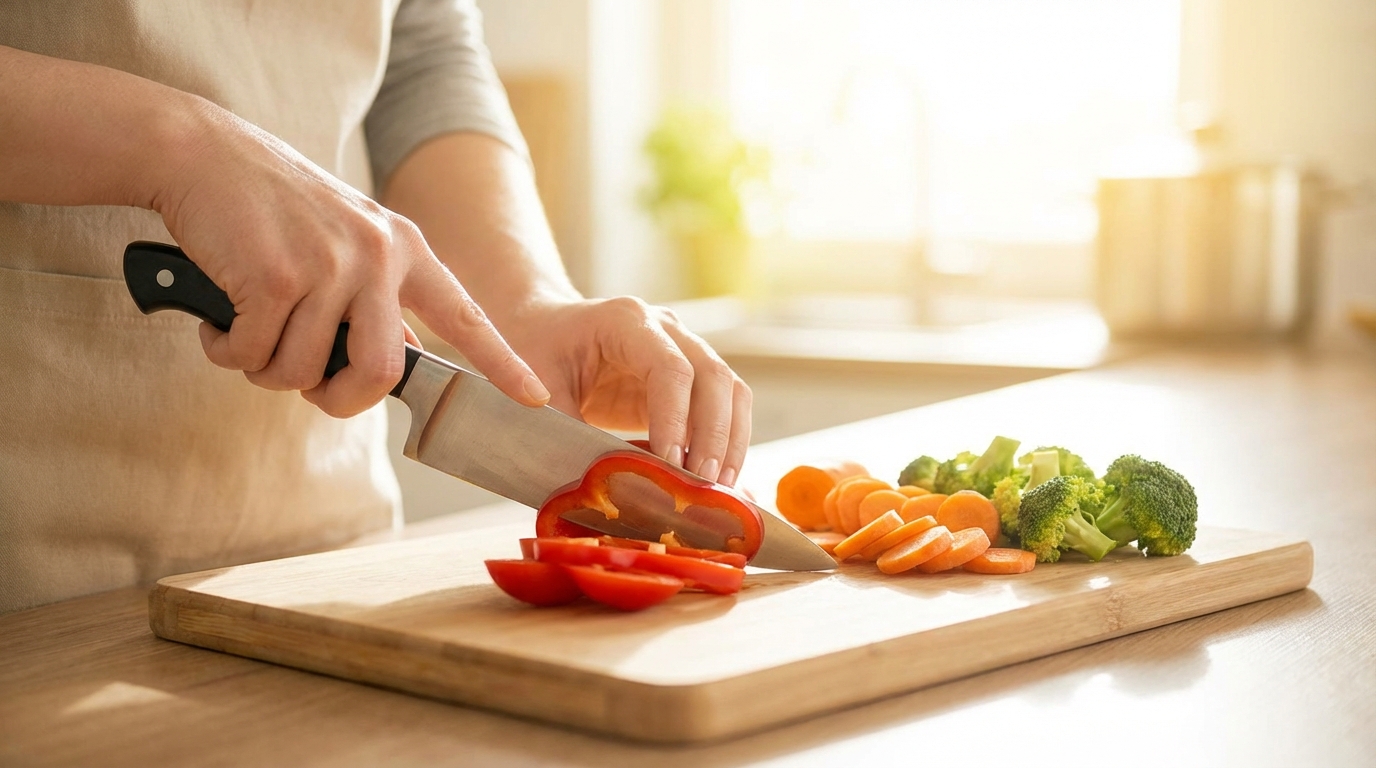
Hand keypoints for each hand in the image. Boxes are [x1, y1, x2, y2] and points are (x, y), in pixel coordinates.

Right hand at [156, 101, 548, 416]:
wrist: (203, 153)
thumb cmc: (272, 210)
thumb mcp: (346, 241)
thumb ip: (374, 298)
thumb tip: (387, 366)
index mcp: (404, 249)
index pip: (465, 317)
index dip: (501, 363)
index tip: (534, 398)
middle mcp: (377, 255)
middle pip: (377, 373)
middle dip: (335, 397)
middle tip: (304, 384)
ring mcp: (329, 265)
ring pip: (302, 372)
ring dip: (264, 368)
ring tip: (247, 328)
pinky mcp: (275, 277)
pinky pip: (253, 356)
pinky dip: (226, 351)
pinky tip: (218, 319)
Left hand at [499, 298, 751, 486]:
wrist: (542, 326)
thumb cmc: (535, 350)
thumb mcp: (538, 389)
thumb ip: (569, 432)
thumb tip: (606, 488)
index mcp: (625, 320)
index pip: (670, 369)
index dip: (676, 420)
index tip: (671, 466)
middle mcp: (665, 328)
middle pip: (714, 376)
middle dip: (714, 436)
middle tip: (703, 486)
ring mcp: (684, 348)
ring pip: (731, 390)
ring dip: (730, 441)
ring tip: (718, 489)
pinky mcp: (690, 377)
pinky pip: (725, 406)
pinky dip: (727, 442)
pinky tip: (717, 481)